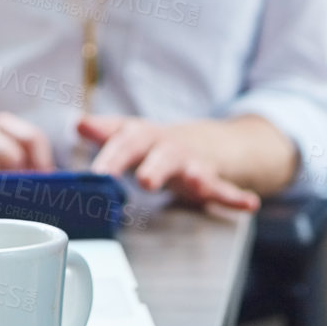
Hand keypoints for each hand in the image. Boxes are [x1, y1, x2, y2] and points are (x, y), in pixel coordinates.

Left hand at [77, 115, 259, 209]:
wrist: (203, 142)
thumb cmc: (156, 144)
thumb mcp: (131, 134)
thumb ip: (105, 131)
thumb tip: (78, 121)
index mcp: (145, 138)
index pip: (126, 141)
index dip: (111, 156)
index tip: (96, 175)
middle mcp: (170, 149)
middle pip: (163, 155)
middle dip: (155, 167)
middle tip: (145, 181)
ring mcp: (194, 164)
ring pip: (195, 170)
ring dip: (197, 178)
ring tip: (199, 184)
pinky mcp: (213, 180)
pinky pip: (226, 189)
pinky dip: (236, 197)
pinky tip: (248, 203)